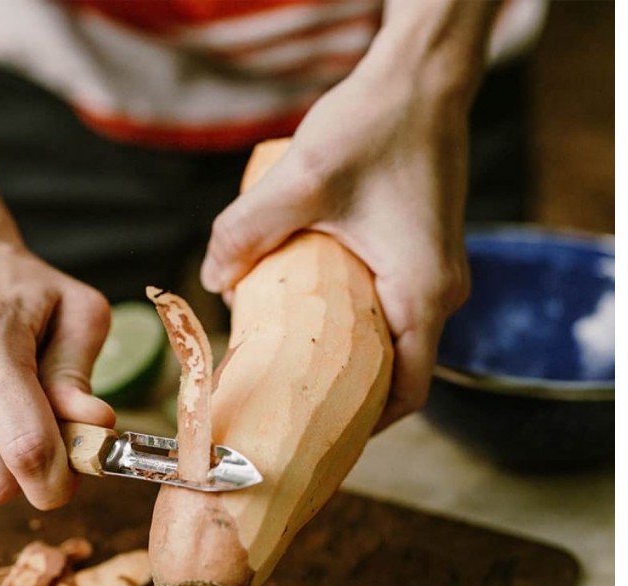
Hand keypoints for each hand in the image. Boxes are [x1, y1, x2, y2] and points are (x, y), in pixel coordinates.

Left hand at [200, 3, 494, 429]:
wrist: (422, 78)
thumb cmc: (378, 125)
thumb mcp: (301, 181)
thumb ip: (246, 233)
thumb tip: (212, 279)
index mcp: (423, 293)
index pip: (407, 392)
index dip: (367, 426)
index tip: (321, 439)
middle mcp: (441, 292)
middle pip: (400, 373)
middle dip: (353, 397)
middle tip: (299, 407)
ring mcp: (437, 273)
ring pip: (397, 342)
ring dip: (354, 360)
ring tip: (301, 368)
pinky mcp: (424, 253)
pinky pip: (395, 310)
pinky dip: (361, 328)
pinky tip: (316, 317)